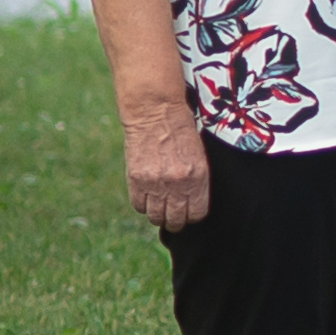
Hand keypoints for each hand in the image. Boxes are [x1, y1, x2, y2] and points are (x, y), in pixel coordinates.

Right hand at [123, 109, 209, 230]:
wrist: (156, 112)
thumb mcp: (199, 156)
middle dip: (175, 222)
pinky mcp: (136, 178)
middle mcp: (177, 183)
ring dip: (158, 215)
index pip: (197, 214)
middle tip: (174, 218)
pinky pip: (138, 205)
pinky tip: (147, 196)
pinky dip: (142, 205)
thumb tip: (191, 202)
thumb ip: (196, 180)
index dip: (193, 217)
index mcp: (198, 177)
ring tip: (160, 208)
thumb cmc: (181, 131)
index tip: (189, 214)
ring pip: (155, 216)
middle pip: (175, 220)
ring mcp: (155, 182)